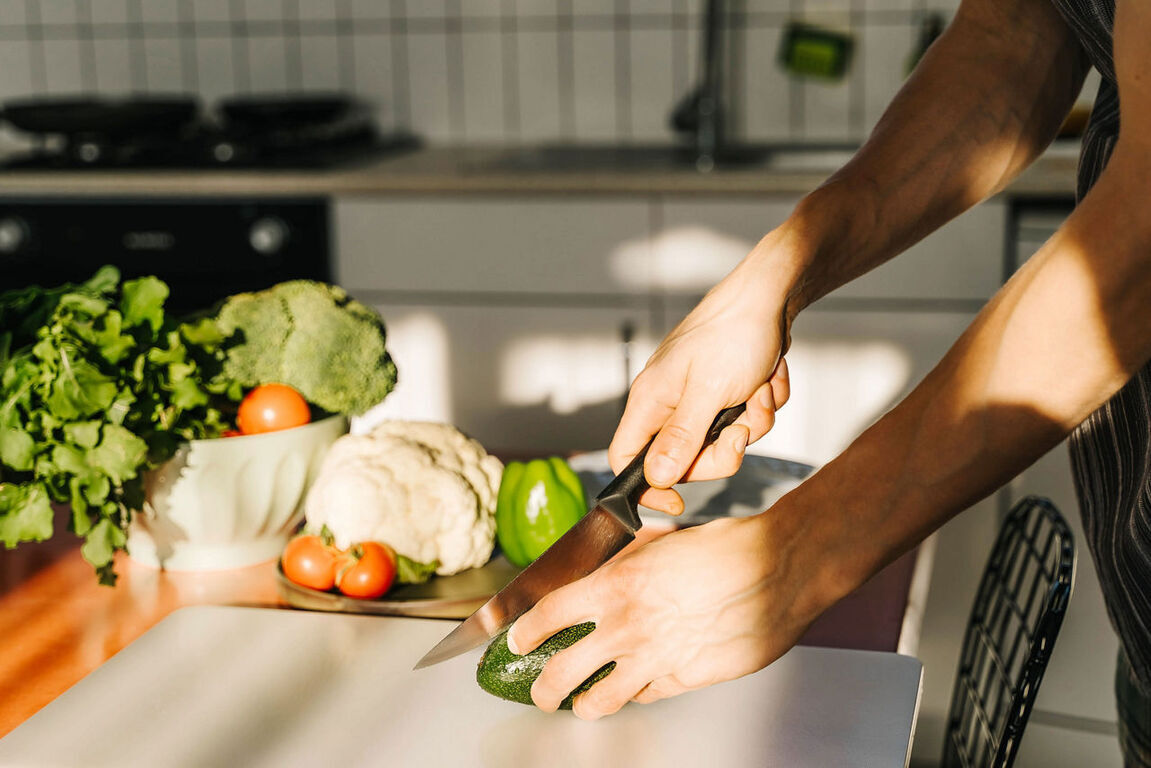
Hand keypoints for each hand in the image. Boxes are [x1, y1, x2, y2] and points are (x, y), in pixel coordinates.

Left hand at [506, 513, 818, 719]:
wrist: (777, 568)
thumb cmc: (723, 548)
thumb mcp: (658, 542)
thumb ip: (623, 561)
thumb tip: (604, 567)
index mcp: (614, 586)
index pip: (547, 615)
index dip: (524, 632)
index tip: (516, 639)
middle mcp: (627, 627)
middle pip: (560, 673)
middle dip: (542, 689)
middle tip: (540, 691)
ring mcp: (656, 659)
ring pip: (600, 700)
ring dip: (585, 704)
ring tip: (580, 704)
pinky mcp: (686, 680)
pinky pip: (648, 696)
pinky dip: (638, 694)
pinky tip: (636, 687)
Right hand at [610, 243, 796, 513]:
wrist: (772, 294)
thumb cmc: (734, 334)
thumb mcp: (708, 392)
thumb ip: (680, 438)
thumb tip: (654, 479)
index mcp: (651, 401)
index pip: (626, 459)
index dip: (647, 488)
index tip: (678, 501)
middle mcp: (669, 402)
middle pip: (684, 459)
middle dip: (723, 449)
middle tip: (742, 428)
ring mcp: (699, 397)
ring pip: (722, 439)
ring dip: (752, 420)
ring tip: (759, 389)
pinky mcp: (727, 391)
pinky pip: (745, 419)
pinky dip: (763, 402)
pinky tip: (767, 377)